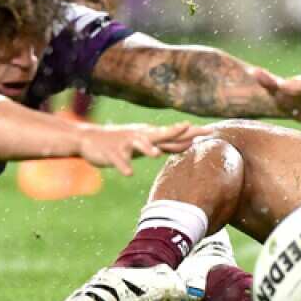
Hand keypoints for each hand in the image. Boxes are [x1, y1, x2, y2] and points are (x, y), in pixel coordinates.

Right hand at [78, 122, 209, 175]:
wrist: (89, 139)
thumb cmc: (123, 141)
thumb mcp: (147, 142)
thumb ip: (167, 143)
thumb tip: (190, 143)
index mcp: (151, 135)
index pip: (176, 133)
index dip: (192, 132)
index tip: (211, 130)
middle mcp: (141, 136)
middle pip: (162, 134)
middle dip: (177, 131)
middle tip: (191, 128)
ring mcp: (126, 143)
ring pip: (139, 145)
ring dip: (147, 149)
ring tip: (156, 155)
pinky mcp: (112, 153)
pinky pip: (119, 160)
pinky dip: (124, 166)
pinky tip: (129, 173)